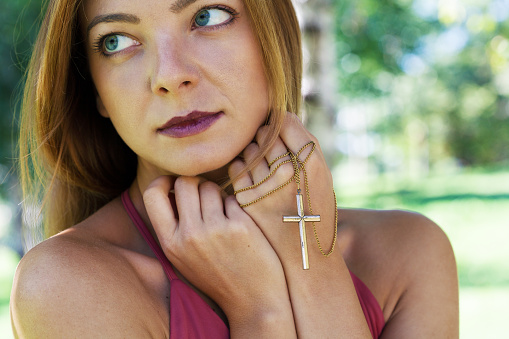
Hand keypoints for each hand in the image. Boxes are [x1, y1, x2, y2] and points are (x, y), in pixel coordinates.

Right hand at [143, 175, 288, 316]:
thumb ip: (174, 227)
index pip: (152, 194)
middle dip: (196, 183)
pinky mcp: (239, 226)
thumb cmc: (217, 276)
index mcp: (170, 243)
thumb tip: (173, 188)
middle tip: (206, 195)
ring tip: (224, 213)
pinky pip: (232, 199)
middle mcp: (189, 235)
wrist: (253, 301)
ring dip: (217, 194)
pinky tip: (239, 225)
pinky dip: (235, 207)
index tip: (176, 182)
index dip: (164, 180)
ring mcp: (215, 230)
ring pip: (210, 187)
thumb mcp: (183, 258)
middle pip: (185, 182)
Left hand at [229, 113, 336, 270]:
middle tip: (275, 156)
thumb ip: (303, 143)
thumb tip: (279, 116)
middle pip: (266, 134)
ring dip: (254, 153)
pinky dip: (243, 169)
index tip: (283, 135)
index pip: (285, 122)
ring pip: (249, 149)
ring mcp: (264, 187)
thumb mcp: (321, 173)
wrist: (304, 252)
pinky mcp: (245, 199)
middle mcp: (287, 173)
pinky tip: (255, 181)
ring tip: (266, 171)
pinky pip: (236, 167)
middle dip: (267, 139)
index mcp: (311, 163)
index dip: (282, 125)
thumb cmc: (314, 207)